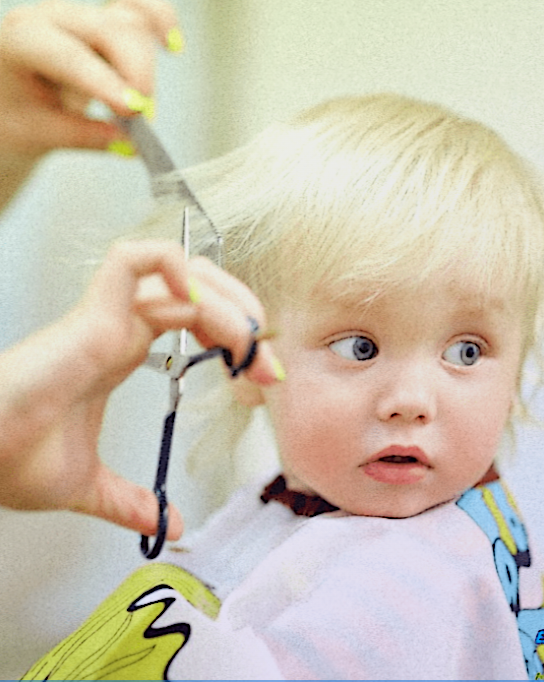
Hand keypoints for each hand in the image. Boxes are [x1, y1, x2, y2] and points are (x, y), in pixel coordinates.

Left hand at [0, 0, 180, 157]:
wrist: (12, 101)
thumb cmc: (18, 116)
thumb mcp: (40, 134)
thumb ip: (84, 137)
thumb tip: (129, 145)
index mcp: (23, 40)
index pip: (68, 56)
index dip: (104, 82)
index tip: (133, 111)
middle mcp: (54, 18)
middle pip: (108, 29)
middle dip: (135, 71)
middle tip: (143, 117)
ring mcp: (84, 17)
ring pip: (130, 21)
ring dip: (147, 65)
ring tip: (143, 108)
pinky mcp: (107, 24)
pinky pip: (140, 11)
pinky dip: (161, 21)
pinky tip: (173, 45)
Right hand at [0, 240, 279, 538]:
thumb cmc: (14, 459)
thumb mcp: (91, 488)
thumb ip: (131, 501)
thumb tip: (168, 526)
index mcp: (123, 349)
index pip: (194, 319)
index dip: (235, 338)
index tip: (261, 379)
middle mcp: (121, 327)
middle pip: (198, 290)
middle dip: (244, 317)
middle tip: (266, 364)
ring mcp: (107, 317)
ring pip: (179, 274)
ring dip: (227, 300)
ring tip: (249, 344)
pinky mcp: (92, 315)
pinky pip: (134, 261)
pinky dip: (174, 266)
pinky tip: (200, 303)